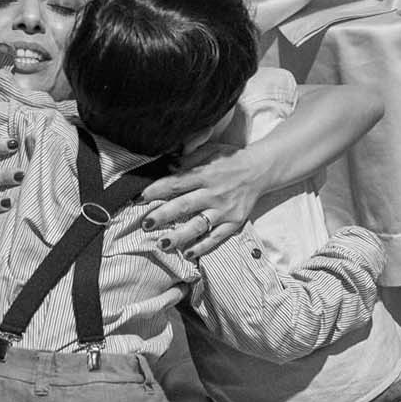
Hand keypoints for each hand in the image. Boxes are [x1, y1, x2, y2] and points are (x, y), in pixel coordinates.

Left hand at [140, 142, 270, 258]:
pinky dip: (202, 247)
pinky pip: (216, 238)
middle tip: (145, 223)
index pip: (177, 183)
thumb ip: (189, 154)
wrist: (261, 170)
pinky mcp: (234, 222)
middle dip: (162, 215)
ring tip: (161, 243)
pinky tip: (187, 253)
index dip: (157, 190)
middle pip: (184, 205)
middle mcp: (214, 193)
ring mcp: (224, 210)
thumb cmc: (230, 159)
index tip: (139, 198)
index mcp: (206, 173)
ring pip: (198, 225)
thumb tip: (168, 162)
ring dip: (179, 235)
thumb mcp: (210, 148)